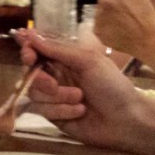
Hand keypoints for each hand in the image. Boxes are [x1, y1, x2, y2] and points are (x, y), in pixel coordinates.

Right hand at [19, 31, 147, 150]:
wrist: (126, 120)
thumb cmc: (112, 85)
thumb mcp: (88, 61)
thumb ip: (58, 49)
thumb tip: (31, 34)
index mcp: (65, 59)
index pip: (37, 49)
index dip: (28, 49)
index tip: (28, 54)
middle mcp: (55, 75)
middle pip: (29, 72)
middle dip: (39, 78)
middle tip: (52, 84)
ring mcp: (53, 96)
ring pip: (35, 93)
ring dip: (58, 96)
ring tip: (79, 99)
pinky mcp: (52, 115)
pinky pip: (42, 110)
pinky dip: (61, 110)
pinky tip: (80, 112)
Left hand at [94, 0, 154, 56]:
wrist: (148, 39)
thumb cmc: (147, 17)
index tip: (124, 4)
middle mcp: (104, 0)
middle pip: (103, 1)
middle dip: (112, 6)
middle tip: (125, 16)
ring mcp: (99, 15)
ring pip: (101, 14)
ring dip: (108, 18)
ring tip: (123, 26)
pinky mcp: (97, 30)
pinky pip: (100, 28)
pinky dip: (107, 30)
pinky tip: (119, 33)